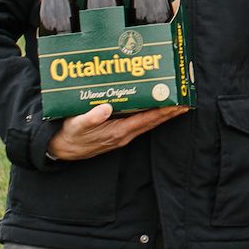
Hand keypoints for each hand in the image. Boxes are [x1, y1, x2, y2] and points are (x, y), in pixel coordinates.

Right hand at [46, 103, 187, 160]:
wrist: (62, 149)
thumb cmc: (70, 135)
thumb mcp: (76, 126)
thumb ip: (90, 118)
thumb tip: (105, 108)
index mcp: (118, 132)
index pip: (147, 120)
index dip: (164, 112)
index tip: (179, 103)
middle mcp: (124, 134)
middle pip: (153, 121)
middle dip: (170, 111)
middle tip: (186, 99)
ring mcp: (122, 134)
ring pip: (148, 122)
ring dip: (163, 112)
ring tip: (177, 101)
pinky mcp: (118, 132)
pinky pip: (139, 122)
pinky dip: (150, 114)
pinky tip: (154, 106)